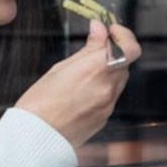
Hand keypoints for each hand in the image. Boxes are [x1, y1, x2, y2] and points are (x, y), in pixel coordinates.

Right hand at [15, 19, 140, 151]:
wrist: (36, 136)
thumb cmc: (40, 103)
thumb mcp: (60, 67)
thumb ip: (88, 48)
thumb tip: (100, 29)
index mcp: (97, 70)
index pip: (129, 47)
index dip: (123, 35)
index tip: (110, 31)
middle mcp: (108, 88)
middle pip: (124, 62)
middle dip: (112, 52)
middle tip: (95, 46)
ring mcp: (108, 105)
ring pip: (118, 79)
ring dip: (108, 70)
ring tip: (84, 71)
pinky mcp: (105, 117)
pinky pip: (110, 96)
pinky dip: (101, 88)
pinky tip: (81, 91)